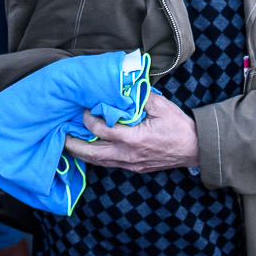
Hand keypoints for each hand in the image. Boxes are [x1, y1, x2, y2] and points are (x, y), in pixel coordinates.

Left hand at [62, 93, 199, 172]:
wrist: (195, 148)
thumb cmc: (178, 126)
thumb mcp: (161, 105)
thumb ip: (139, 96)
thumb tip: (122, 87)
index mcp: (133, 139)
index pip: (101, 130)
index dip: (88, 119)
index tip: (84, 109)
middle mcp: (128, 155)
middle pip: (92, 154)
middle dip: (74, 145)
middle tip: (60, 135)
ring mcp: (130, 164)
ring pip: (99, 163)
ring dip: (82, 154)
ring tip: (68, 144)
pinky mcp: (134, 168)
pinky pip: (109, 165)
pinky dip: (96, 157)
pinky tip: (89, 150)